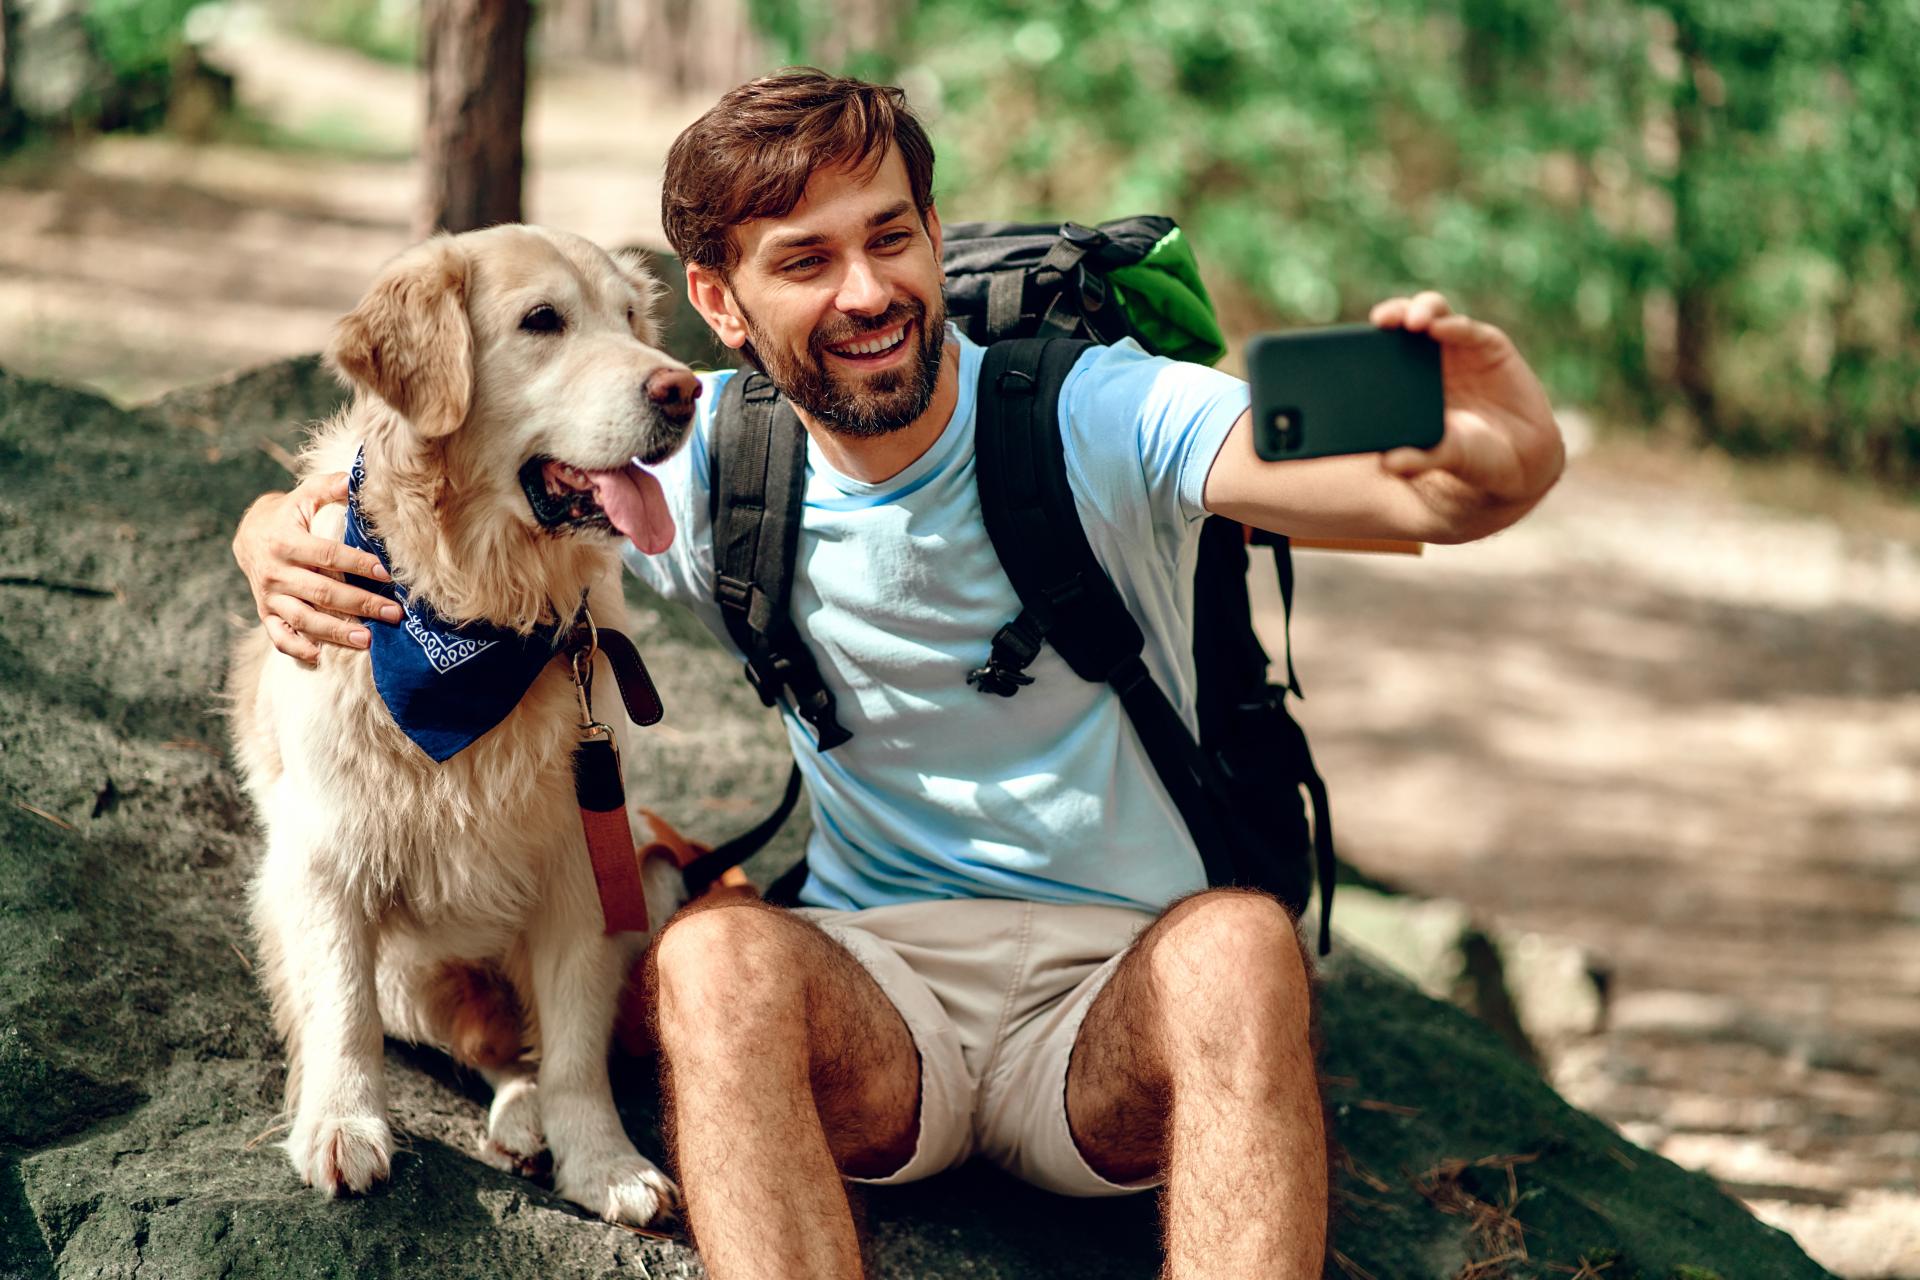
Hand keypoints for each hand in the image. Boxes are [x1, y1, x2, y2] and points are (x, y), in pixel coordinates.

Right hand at [232, 472, 400, 661]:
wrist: (249, 535)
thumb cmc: (290, 513)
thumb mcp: (306, 494)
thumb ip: (332, 487)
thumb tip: (360, 479)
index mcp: (285, 541)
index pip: (328, 556)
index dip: (358, 564)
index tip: (388, 574)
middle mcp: (275, 572)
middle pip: (322, 592)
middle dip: (360, 604)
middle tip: (393, 614)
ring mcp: (269, 596)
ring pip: (303, 619)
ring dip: (336, 632)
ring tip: (368, 641)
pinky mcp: (266, 613)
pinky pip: (279, 636)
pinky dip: (297, 649)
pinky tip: (320, 657)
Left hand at [1369, 291, 1565, 538]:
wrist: (1522, 460)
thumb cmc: (1473, 457)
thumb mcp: (1444, 458)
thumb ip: (1417, 459)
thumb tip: (1388, 464)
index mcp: (1407, 383)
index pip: (1381, 350)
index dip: (1367, 340)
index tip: (1350, 341)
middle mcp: (1430, 360)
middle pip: (1404, 323)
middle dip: (1392, 313)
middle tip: (1382, 320)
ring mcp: (1459, 349)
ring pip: (1434, 315)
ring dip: (1421, 310)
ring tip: (1413, 322)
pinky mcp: (1489, 345)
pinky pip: (1468, 329)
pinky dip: (1453, 325)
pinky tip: (1441, 328)